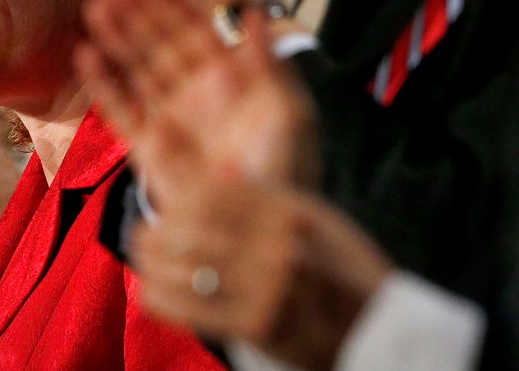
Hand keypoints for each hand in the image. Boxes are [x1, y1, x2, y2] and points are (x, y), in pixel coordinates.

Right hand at [74, 0, 315, 184]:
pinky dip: (104, 84)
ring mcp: (170, 116)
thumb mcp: (286, 109)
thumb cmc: (282, 168)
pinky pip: (122, 108)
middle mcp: (195, 91)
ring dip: (117, 37)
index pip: (195, 26)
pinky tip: (86, 55)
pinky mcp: (149, 146)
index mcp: (229, 77)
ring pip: (137, 66)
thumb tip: (256, 12)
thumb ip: (267, 62)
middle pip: (159, 40)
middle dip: (137, 10)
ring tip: (95, 6)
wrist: (258, 226)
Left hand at [131, 179, 392, 369]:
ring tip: (142, 265)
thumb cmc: (339, 273)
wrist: (380, 335)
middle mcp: (279, 241)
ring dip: (151, 265)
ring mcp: (271, 285)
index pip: (208, 194)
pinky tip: (150, 294)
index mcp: (289, 207)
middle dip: (154, 235)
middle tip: (138, 239)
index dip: (174, 204)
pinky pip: (191, 308)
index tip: (160, 213)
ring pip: (184, 267)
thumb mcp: (314, 218)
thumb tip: (204, 182)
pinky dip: (161, 300)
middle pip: (190, 229)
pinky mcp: (260, 326)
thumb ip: (265, 198)